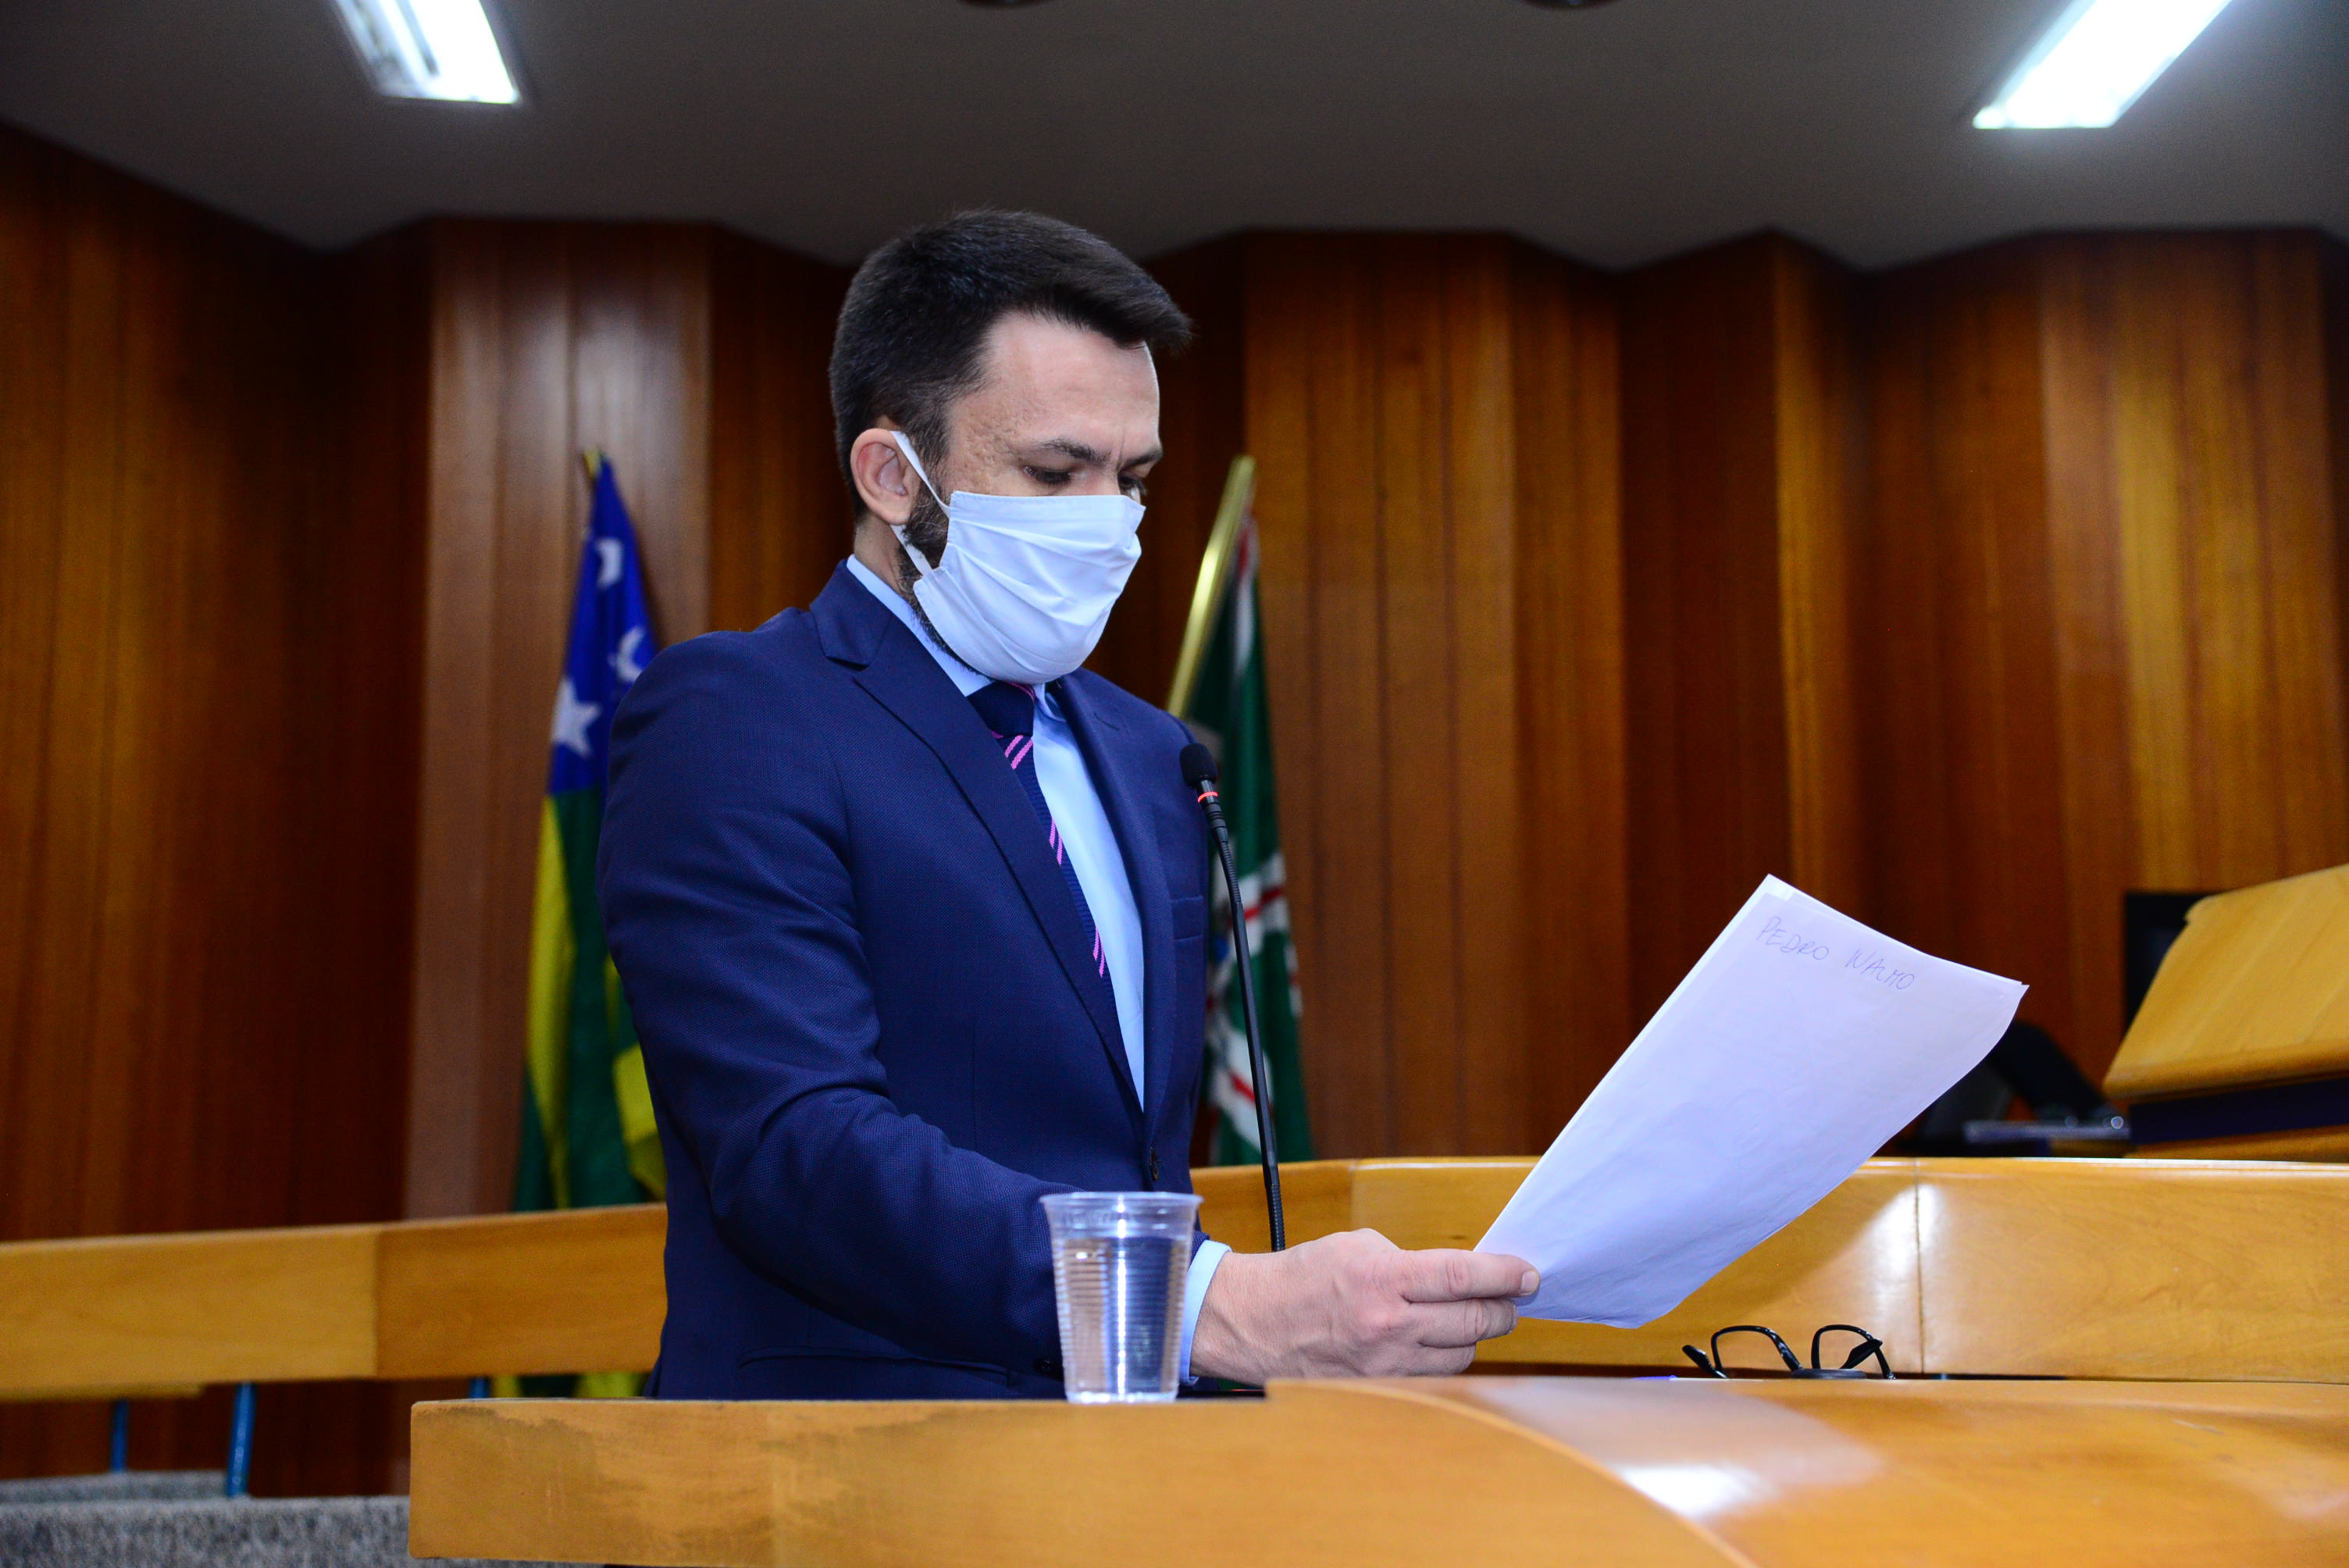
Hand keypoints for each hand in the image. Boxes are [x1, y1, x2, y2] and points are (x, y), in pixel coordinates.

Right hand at [1189, 1229, 1535, 1382]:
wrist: (1254, 1321)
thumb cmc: (1305, 1276)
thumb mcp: (1358, 1247)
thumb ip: (1411, 1262)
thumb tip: (1460, 1277)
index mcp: (1382, 1279)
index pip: (1463, 1278)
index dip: (1505, 1275)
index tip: (1528, 1274)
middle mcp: (1388, 1326)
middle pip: (1474, 1322)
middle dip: (1502, 1307)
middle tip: (1512, 1296)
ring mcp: (1385, 1364)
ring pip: (1462, 1355)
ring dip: (1475, 1335)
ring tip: (1470, 1317)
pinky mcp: (1379, 1387)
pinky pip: (1434, 1376)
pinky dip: (1446, 1357)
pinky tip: (1441, 1342)